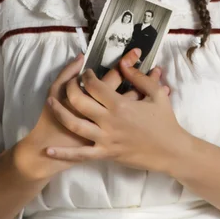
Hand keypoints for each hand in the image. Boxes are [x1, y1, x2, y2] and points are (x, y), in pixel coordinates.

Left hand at [13, 50, 166, 180]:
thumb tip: (123, 63)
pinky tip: (49, 150)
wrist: (171, 151)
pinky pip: (80, 155)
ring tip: (51, 102)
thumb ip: (138, 77)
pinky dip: (63, 154)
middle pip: (79, 102)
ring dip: (60, 113)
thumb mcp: (156, 94)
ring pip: (75, 125)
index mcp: (120, 105)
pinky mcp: (106, 154)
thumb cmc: (164, 121)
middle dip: (70, 88)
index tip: (86, 73)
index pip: (94, 86)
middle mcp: (109, 121)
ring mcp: (105, 139)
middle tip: (70, 83)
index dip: (87, 76)